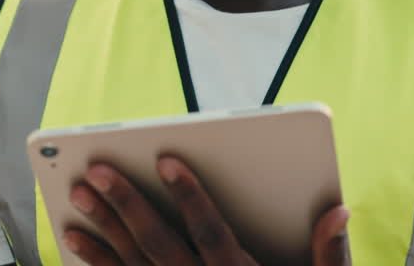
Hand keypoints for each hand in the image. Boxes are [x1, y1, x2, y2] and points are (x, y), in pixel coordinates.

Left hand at [62, 156, 349, 265]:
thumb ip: (329, 253)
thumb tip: (340, 211)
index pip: (211, 232)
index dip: (189, 195)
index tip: (166, 159)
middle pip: (159, 244)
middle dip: (126, 204)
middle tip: (97, 170)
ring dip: (102, 229)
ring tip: (78, 196)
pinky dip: (97, 265)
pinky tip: (73, 240)